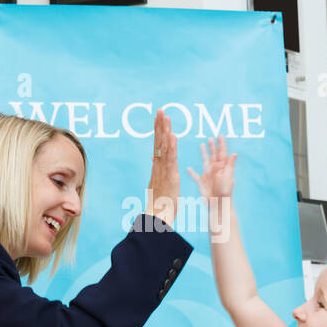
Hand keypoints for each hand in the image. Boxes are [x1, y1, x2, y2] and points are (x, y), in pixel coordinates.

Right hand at [145, 109, 178, 224]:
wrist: (157, 217)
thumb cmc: (159, 204)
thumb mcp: (157, 184)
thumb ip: (156, 170)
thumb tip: (153, 159)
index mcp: (157, 167)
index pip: (158, 144)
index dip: (158, 130)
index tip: (158, 117)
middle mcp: (159, 166)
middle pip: (159, 142)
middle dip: (159, 125)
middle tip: (160, 109)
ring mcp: (164, 171)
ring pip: (164, 147)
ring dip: (165, 131)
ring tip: (165, 116)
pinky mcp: (170, 177)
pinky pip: (171, 159)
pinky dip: (172, 147)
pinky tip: (173, 135)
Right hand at [186, 135, 236, 200]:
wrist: (218, 202)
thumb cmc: (225, 190)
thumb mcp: (228, 176)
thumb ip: (230, 165)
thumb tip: (234, 153)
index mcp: (222, 167)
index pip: (222, 153)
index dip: (221, 144)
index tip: (220, 136)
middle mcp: (215, 169)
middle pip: (213, 155)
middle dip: (212, 146)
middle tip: (210, 138)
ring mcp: (208, 175)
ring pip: (205, 161)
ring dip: (203, 154)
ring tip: (202, 145)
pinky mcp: (201, 182)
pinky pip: (195, 176)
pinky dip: (192, 173)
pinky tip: (188, 169)